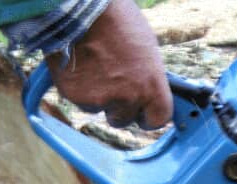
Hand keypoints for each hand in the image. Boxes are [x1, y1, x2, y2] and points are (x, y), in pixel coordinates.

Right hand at [46, 0, 172, 128]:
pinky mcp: (77, 98)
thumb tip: (148, 87)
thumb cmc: (115, 20)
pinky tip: (80, 67)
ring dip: (98, 97)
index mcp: (151, 84)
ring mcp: (102, 100)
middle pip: (125, 119)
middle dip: (119, 108)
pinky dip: (80, 90)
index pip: (158, 119)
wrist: (80, 11)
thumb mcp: (145, 47)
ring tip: (94, 68)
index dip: (150, 117)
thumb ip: (147, 75)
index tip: (144, 114)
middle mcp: (129, 97)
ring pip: (100, 110)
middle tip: (112, 87)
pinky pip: (80, 102)